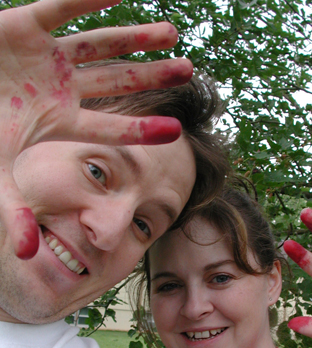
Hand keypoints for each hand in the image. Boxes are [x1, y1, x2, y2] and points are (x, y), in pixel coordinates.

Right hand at [0, 0, 191, 259]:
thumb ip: (14, 212)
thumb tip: (28, 255)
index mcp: (60, 122)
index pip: (110, 128)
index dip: (142, 130)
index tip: (176, 132)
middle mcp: (61, 89)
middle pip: (117, 83)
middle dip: (152, 77)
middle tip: (190, 73)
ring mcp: (47, 56)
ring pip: (100, 44)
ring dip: (135, 39)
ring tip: (173, 34)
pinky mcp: (25, 23)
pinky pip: (63, 7)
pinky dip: (89, 0)